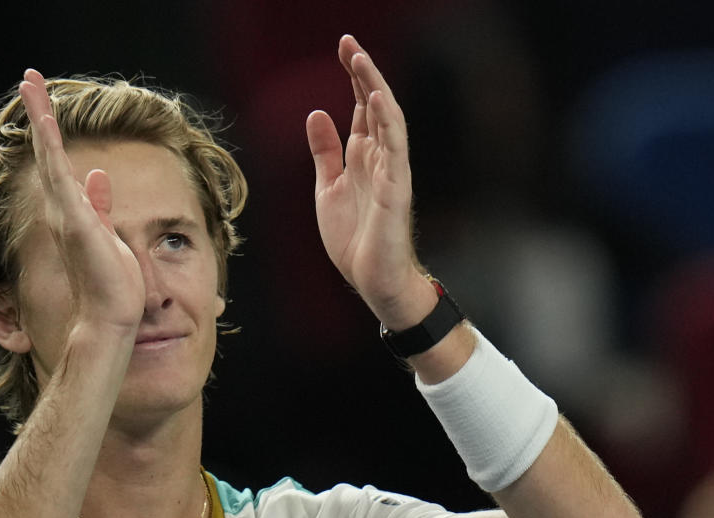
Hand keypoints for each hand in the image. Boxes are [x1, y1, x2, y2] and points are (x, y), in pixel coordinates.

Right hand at [19, 70, 144, 331]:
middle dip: (39, 113)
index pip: (59, 163)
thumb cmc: (112, 284)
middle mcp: (63, 208)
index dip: (51, 132)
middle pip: (47, 151)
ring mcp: (66, 212)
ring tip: (31, 83)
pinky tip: (46, 119)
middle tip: (30, 77)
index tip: (46, 104)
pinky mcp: (75, 219)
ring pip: (49, 155)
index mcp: (72, 211)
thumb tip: (98, 176)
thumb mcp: (110, 236)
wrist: (109, 317)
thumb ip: (100, 205)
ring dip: (40, 117)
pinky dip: (51, 146)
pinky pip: (59, 175)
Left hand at [306, 36, 435, 329]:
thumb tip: (317, 113)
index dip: (352, 77)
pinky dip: (387, 120)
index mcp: (361, 157)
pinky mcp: (396, 187)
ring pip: (386, 118)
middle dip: (361, 72)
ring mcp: (390, 170)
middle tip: (348, 41)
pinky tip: (376, 97)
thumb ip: (325, 152)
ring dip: (374, 87)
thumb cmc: (355, 240)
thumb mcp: (328, 189)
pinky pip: (395, 147)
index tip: (343, 48)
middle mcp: (378, 157)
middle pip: (372, 104)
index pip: (359, 107)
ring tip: (359, 58)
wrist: (372, 280)